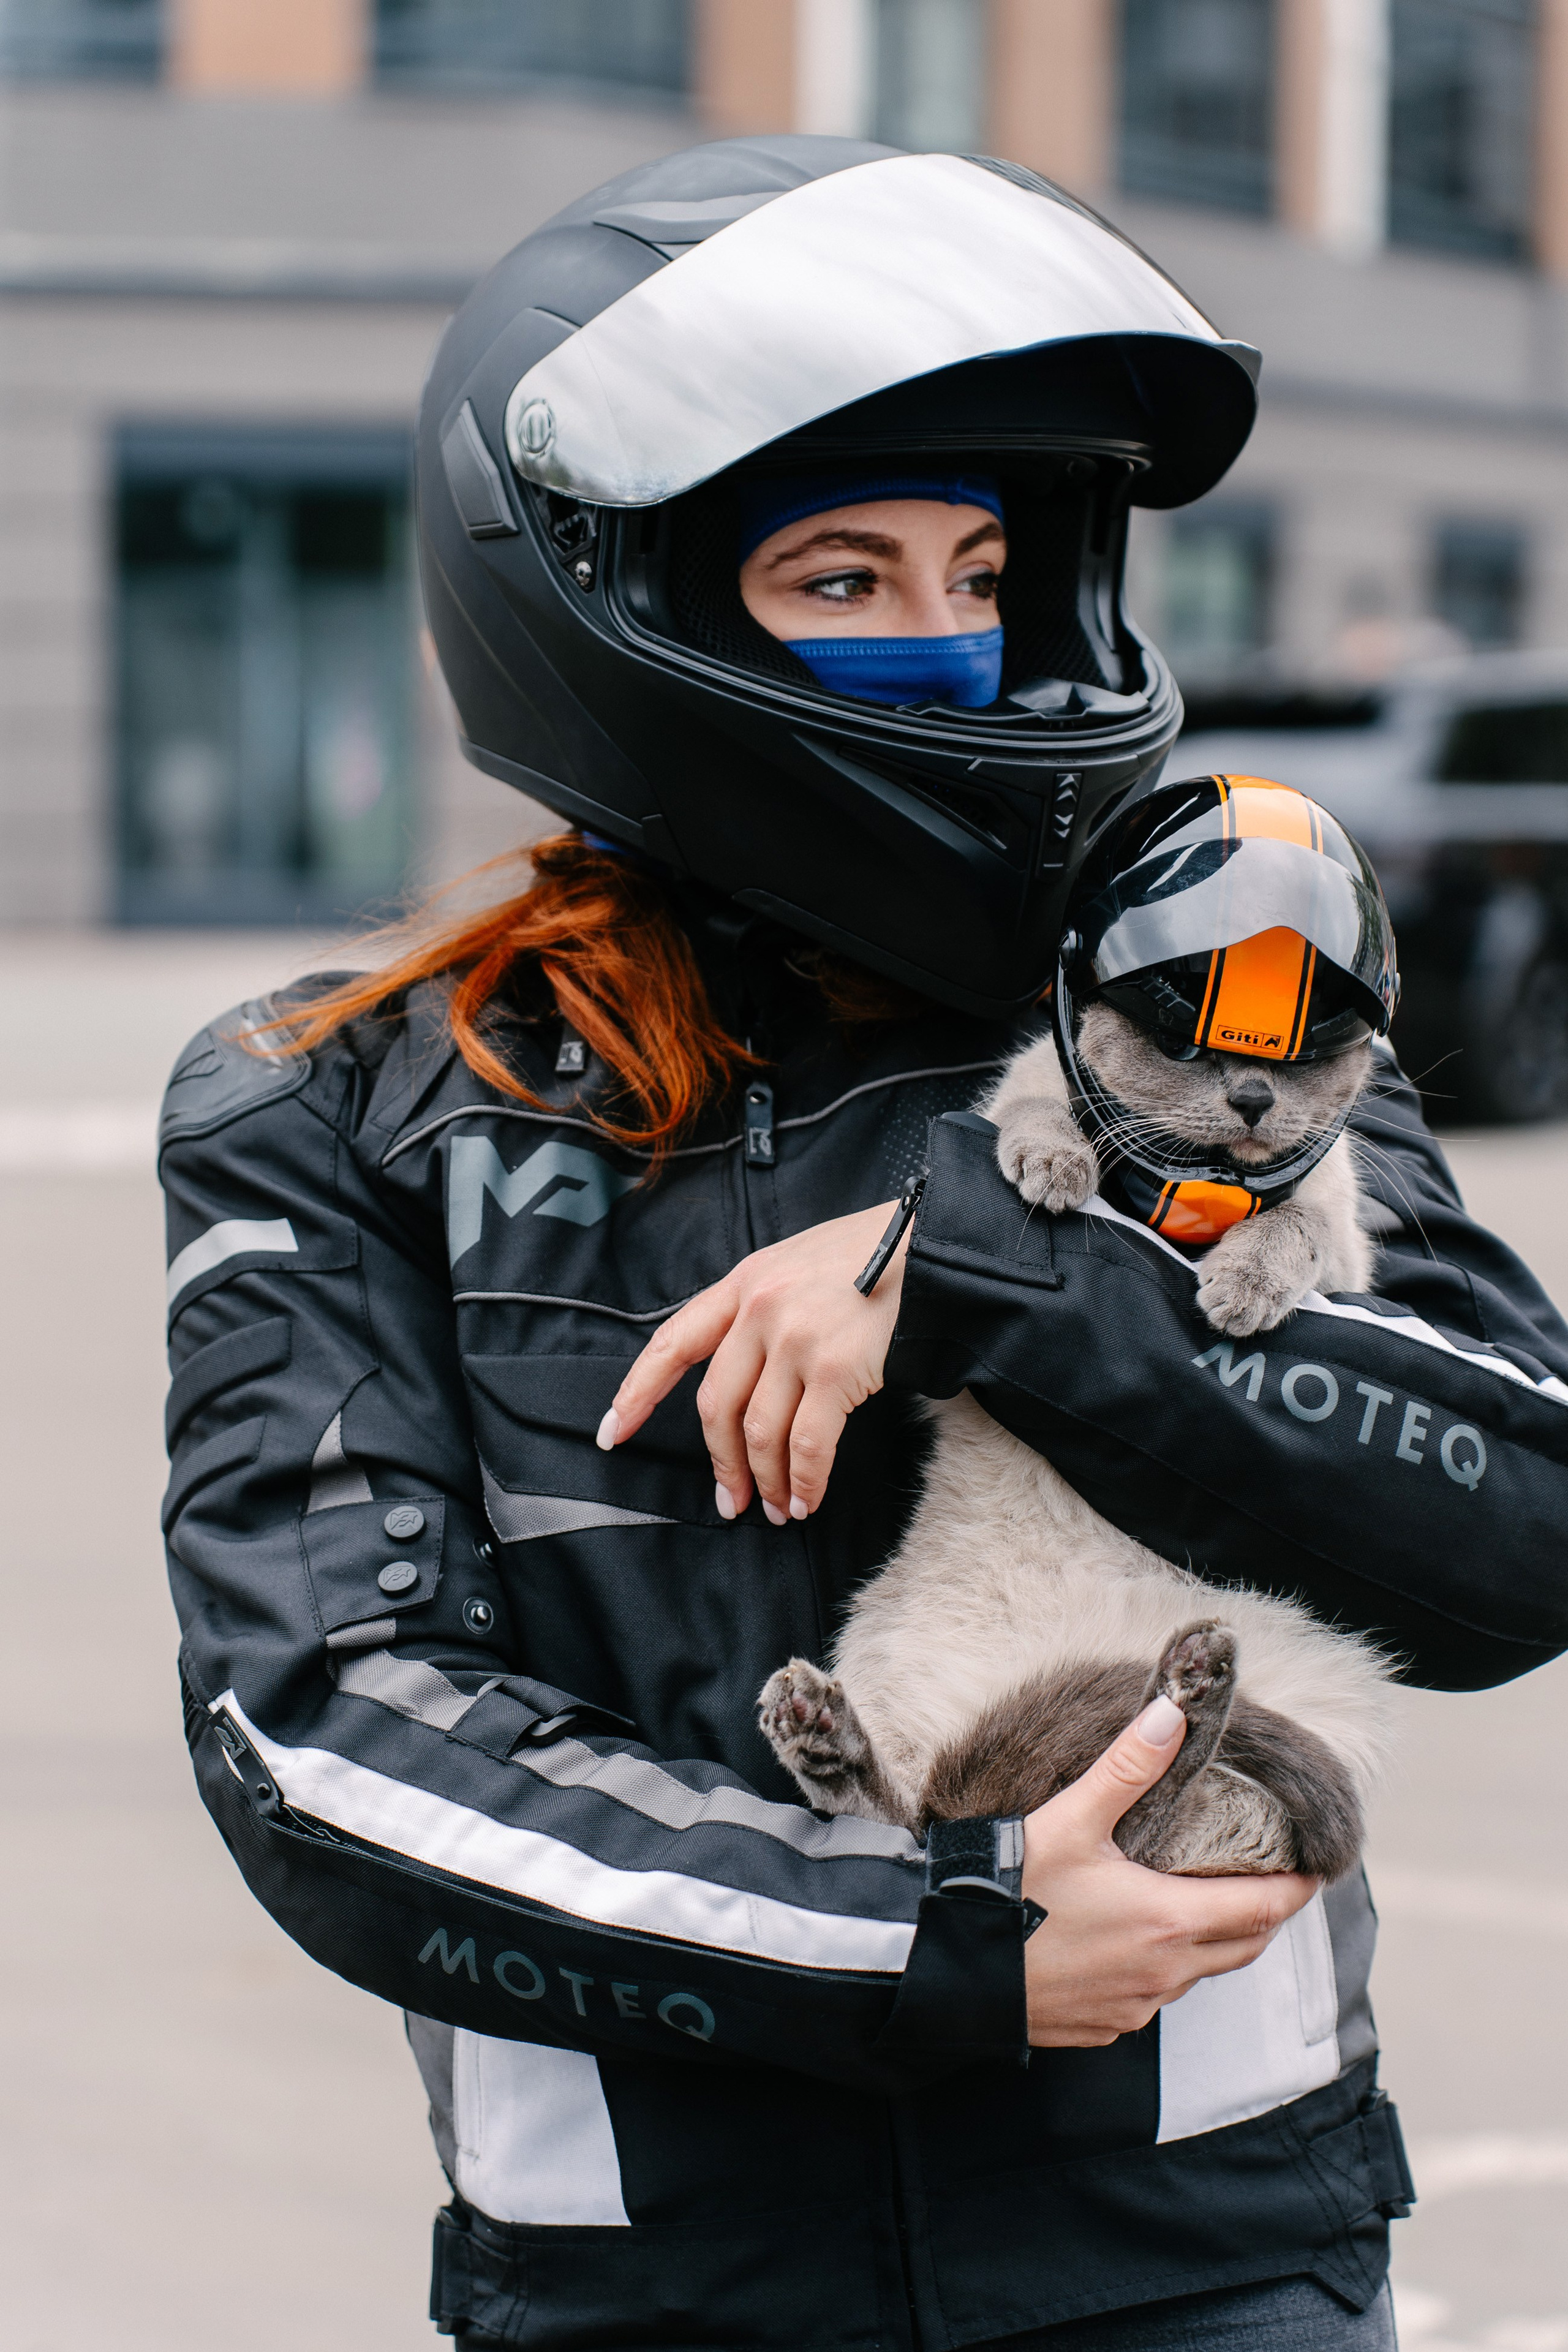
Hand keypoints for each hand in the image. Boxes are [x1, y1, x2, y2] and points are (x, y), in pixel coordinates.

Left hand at [598, 1201, 905, 1523]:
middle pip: (716, 1405)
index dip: (638, 1391)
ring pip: (760, 1432)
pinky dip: (804, 1482)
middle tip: (730, 1502)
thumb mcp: (800, 1263)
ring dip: (765, 1482)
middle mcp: (760, 1310)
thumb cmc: (877, 1255)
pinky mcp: (836, 1369)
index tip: (613, 1431)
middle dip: (720, 1463)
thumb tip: (747, 1376)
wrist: (939, 1246)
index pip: (673, 1343)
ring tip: (778, 1509)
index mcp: (745, 1282)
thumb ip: (763, 1307)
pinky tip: (807, 1499)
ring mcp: (796, 1339)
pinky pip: (807, 1445)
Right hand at [1022, 1694, 1317, 2045]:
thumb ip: (1127, 1768)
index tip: (1314, 1870)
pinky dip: (1166, 1970)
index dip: (1295, 1889)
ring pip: (1199, 1976)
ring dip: (1214, 1943)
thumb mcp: (1070, 1820)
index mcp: (1168, 1922)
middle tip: (1269, 1884)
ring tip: (1204, 1905)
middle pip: (1243, 1948)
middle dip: (1264, 1916)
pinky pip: (1155, 1999)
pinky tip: (1139, 1944)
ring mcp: (1134, 2007)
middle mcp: (1163, 1973)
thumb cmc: (1012, 1895)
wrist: (951, 1968)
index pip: (1262, 1909)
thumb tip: (1173, 1715)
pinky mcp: (1104, 2026)